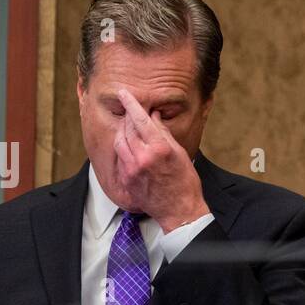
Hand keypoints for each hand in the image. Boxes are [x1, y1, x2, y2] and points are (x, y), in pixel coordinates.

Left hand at [114, 87, 209, 230]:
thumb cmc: (185, 183)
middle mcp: (143, 157)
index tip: (123, 93)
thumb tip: (153, 117)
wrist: (179, 211)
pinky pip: (120, 157)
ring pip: (119, 141)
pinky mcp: (126, 178)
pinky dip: (123, 148)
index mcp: (159, 148)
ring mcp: (132, 169)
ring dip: (123, 132)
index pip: (140, 119)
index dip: (131, 103)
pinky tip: (130, 147)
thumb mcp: (180, 153)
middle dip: (128, 118)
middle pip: (127, 128)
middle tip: (130, 112)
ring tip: (129, 129)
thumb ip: (164, 133)